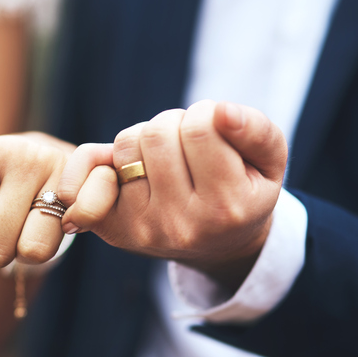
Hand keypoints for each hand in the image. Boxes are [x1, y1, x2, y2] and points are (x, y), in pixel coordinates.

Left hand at [0, 132, 75, 286]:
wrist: (34, 165)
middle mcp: (20, 152)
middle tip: (0, 225)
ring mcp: (59, 167)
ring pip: (31, 252)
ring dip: (23, 253)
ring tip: (23, 225)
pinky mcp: (92, 184)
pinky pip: (65, 241)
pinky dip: (53, 244)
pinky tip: (55, 224)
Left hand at [58, 100, 287, 288]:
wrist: (216, 244)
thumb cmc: (242, 191)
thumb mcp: (268, 164)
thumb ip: (256, 132)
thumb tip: (222, 111)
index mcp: (225, 208)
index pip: (200, 128)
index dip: (206, 113)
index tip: (213, 126)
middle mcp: (179, 224)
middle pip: (157, 134)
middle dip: (173, 123)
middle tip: (187, 141)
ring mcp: (141, 227)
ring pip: (126, 144)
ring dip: (144, 137)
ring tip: (164, 155)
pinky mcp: (111, 225)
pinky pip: (89, 169)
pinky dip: (98, 157)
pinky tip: (118, 167)